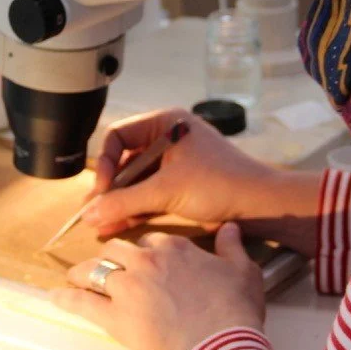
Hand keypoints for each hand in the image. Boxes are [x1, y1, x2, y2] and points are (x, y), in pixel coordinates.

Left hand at [51, 223, 265, 349]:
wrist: (220, 344)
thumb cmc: (233, 311)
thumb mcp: (243, 271)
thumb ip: (232, 246)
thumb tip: (230, 229)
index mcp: (174, 249)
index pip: (152, 241)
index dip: (147, 251)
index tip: (146, 258)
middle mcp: (146, 262)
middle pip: (117, 250)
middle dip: (111, 256)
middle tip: (107, 265)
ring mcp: (127, 287)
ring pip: (95, 269)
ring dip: (83, 272)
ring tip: (75, 276)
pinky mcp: (114, 316)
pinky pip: (81, 303)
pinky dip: (65, 299)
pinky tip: (55, 297)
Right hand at [84, 108, 277, 236]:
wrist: (260, 206)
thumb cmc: (219, 184)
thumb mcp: (167, 190)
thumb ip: (125, 201)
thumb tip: (89, 213)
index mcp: (166, 124)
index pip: (119, 136)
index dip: (106, 162)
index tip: (103, 189)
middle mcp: (167, 139)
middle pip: (126, 161)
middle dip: (109, 188)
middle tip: (91, 211)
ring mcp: (174, 163)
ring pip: (136, 181)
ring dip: (119, 202)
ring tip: (99, 224)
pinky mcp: (180, 185)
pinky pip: (149, 194)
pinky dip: (134, 209)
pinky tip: (116, 225)